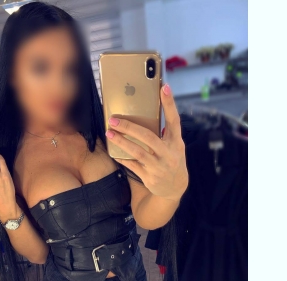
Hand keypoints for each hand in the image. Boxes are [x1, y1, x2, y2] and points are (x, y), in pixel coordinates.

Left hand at [106, 84, 187, 201]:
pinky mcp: (149, 177)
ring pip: (137, 152)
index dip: (169, 104)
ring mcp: (159, 167)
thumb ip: (165, 132)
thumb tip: (149, 114)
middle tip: (114, 119)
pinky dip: (123, 158)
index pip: (174, 120)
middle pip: (148, 137)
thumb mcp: (174, 146)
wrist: (175, 187)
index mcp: (177, 143)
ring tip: (109, 132)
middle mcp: (169, 154)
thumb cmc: (172, 160)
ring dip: (121, 142)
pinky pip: (133, 166)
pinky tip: (114, 151)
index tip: (163, 87)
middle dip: (130, 127)